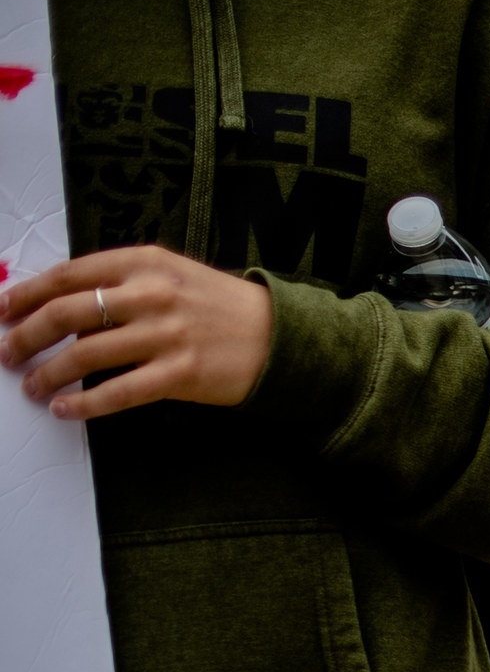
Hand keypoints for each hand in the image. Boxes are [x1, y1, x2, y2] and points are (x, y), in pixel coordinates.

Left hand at [0, 246, 272, 418]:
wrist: (281, 335)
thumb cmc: (219, 306)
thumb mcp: (170, 274)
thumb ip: (120, 281)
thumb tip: (61, 304)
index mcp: (144, 262)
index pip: (67, 276)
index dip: (26, 295)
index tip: (3, 312)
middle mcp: (152, 294)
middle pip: (66, 314)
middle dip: (26, 337)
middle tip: (8, 354)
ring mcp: (167, 335)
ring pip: (85, 355)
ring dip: (48, 374)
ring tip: (32, 386)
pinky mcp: (181, 374)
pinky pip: (119, 391)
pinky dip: (85, 403)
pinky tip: (65, 409)